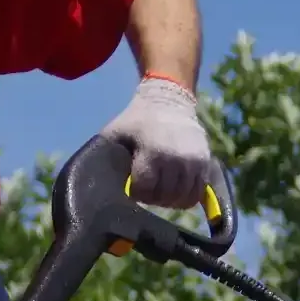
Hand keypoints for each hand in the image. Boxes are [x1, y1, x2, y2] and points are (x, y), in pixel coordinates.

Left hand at [99, 75, 212, 209]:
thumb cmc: (136, 120)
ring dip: (168, 200)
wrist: (170, 101)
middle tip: (146, 188)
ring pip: (181, 199)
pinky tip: (174, 190)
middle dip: (152, 197)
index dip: (136, 192)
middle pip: (163, 197)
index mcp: (153, 152)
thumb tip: (93, 182)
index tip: (132, 185)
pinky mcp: (206, 163)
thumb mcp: (115, 133)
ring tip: (160, 189)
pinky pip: (196, 194)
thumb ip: (105, 155)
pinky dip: (185, 197)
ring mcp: (194, 162)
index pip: (145, 191)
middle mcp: (176, 159)